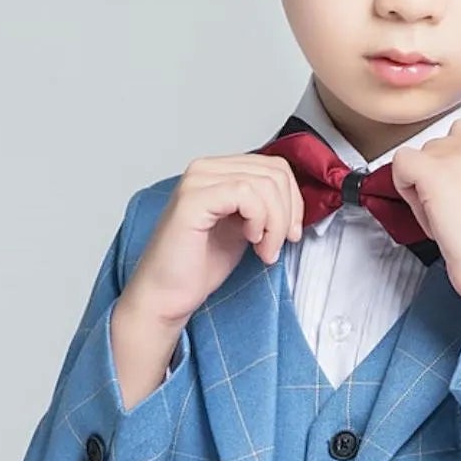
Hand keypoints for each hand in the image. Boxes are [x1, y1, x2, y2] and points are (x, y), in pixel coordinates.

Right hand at [121, 152, 304, 330]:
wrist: (166, 295)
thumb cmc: (197, 267)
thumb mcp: (244, 228)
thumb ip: (263, 207)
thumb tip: (295, 201)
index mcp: (217, 172)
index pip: (273, 166)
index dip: (293, 200)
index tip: (290, 232)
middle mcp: (205, 169)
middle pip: (273, 172)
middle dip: (287, 213)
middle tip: (277, 245)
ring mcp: (197, 181)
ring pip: (264, 183)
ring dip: (275, 222)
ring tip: (264, 250)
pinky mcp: (193, 199)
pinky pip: (246, 194)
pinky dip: (259, 220)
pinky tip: (250, 241)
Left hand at [387, 119, 460, 337]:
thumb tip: (445, 170)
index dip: (454, 166)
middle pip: (439, 145)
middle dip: (438, 176)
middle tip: (453, 213)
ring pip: (420, 155)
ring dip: (423, 185)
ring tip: (445, 219)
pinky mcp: (436, 173)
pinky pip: (401, 164)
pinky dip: (404, 189)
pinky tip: (428, 215)